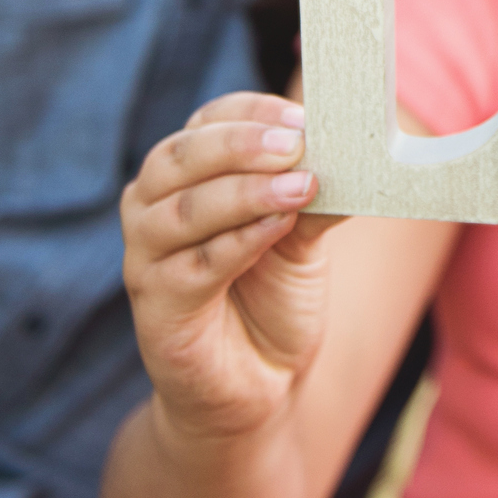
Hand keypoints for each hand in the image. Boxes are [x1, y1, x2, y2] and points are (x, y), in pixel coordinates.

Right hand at [120, 93, 335, 442]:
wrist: (258, 384)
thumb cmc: (273, 298)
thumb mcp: (303, 236)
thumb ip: (315, 195)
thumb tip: (351, 153)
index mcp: (186, 176)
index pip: (206, 122)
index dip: (251, 113)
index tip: (302, 115)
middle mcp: (153, 208)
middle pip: (181, 156)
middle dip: (241, 144)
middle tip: (296, 144)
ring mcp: (146, 258)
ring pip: (183, 209)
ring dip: (244, 193)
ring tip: (300, 188)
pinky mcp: (156, 309)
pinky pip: (191, 267)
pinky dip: (237, 243)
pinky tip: (276, 230)